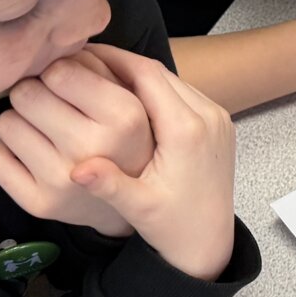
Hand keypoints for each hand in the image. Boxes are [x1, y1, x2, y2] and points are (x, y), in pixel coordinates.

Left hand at [0, 51, 153, 236]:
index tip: (67, 85)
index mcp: (123, 117)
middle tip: (50, 107)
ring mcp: (61, 181)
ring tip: (43, 131)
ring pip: (5, 123)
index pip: (58, 72)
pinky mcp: (38, 204)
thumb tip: (47, 42)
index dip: (57, 72)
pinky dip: (9, 151)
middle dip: (34, 93)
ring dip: (20, 121)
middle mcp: (91, 150)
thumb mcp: (129, 95)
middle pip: (25, 93)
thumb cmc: (124, 137)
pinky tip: (33, 155)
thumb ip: (95, 64)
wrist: (128, 202)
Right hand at [66, 47, 238, 280]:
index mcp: (188, 131)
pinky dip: (157, 89)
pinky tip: (130, 97)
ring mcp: (218, 119)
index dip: (113, 59)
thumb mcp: (139, 207)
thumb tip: (76, 170)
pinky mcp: (219, 124)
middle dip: (122, 64)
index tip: (81, 53)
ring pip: (173, 80)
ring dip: (140, 75)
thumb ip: (110, 185)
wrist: (209, 243)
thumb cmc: (173, 227)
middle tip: (84, 59)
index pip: (147, 76)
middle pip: (160, 73)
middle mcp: (209, 116)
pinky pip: (184, 94)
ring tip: (101, 74)